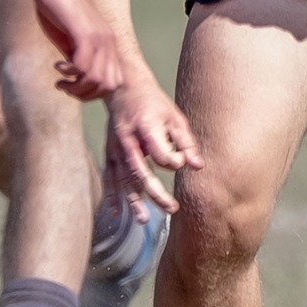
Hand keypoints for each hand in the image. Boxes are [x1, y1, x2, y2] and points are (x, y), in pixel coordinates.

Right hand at [28, 0, 123, 100]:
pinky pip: (83, 66)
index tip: (72, 85)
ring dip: (75, 87)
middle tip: (65, 86)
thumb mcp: (70, 37)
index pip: (113, 82)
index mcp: (108, 43)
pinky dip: (69, 73)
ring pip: (96, 79)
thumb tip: (77, 76)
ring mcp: (98, 37)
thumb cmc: (57, 7)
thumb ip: (76, 55)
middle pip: (108, 86)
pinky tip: (57, 66)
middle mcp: (108, 41)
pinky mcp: (84, 33)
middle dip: (84, 94)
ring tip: (60, 81)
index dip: (93, 92)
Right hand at [103, 71, 202, 215]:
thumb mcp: (174, 116)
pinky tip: (117, 214)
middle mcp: (128, 140)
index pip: (160, 154)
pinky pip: (109, 177)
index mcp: (146, 128)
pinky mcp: (109, 152)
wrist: (122, 86)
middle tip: (171, 208)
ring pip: (123, 179)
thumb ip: (186, 142)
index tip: (181, 163)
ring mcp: (115, 148)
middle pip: (140, 172)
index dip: (173, 162)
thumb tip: (197, 166)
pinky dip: (112, 196)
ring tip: (144, 220)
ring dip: (133, 200)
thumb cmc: (152, 102)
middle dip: (155, 193)